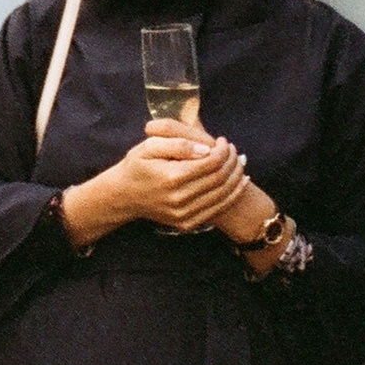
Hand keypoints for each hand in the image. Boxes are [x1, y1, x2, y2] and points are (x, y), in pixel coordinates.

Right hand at [90, 120, 251, 235]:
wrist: (124, 196)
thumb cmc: (137, 166)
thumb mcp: (149, 146)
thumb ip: (178, 143)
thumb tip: (206, 149)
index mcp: (172, 177)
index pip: (211, 162)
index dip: (222, 150)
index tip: (223, 141)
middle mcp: (180, 198)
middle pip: (220, 178)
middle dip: (231, 160)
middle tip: (232, 149)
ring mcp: (184, 214)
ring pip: (223, 194)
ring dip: (236, 176)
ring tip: (238, 161)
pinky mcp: (187, 223)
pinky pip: (218, 208)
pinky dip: (233, 194)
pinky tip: (241, 181)